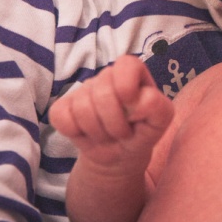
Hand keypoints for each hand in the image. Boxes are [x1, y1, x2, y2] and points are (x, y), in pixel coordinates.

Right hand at [51, 55, 173, 170]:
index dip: (128, 91)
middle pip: (102, 92)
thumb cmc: (141, 133)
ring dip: (98, 132)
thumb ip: (158, 107)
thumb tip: (137, 101)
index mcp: (132, 72)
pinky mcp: (62, 107)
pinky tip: (88, 135)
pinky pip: (61, 117)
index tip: (134, 114)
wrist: (118, 155)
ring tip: (108, 136)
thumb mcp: (159, 123)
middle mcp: (106, 76)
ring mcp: (82, 90)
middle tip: (123, 134)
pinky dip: (76, 133)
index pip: (126, 66)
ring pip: (82, 107)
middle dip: (115, 123)